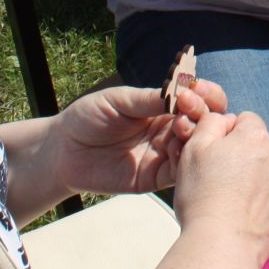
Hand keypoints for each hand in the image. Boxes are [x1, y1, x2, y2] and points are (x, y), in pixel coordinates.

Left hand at [40, 78, 226, 197]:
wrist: (63, 151)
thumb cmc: (88, 117)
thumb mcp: (118, 101)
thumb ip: (148, 99)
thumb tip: (181, 93)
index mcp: (164, 108)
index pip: (197, 100)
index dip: (204, 95)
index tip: (195, 91)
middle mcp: (168, 131)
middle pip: (205, 124)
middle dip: (205, 115)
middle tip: (189, 111)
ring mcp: (163, 155)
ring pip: (195, 148)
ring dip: (195, 137)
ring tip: (181, 129)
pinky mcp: (153, 178)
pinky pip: (177, 172)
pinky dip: (183, 162)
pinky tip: (176, 151)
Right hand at [172, 111, 268, 268]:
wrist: (222, 246)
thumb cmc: (203, 195)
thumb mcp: (194, 149)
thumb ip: (210, 123)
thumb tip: (225, 120)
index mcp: (256, 137)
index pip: (244, 120)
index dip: (225, 134)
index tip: (211, 155)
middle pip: (256, 146)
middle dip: (238, 156)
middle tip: (215, 179)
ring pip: (262, 172)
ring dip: (248, 179)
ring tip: (225, 201)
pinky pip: (267, 196)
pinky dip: (254, 201)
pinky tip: (236, 215)